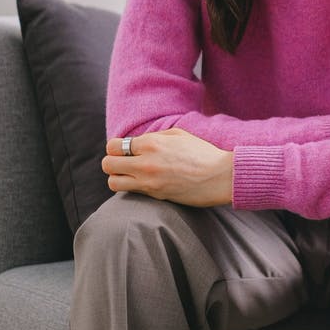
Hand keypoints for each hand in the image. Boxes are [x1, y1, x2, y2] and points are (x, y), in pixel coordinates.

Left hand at [103, 129, 233, 205]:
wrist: (221, 176)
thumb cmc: (203, 154)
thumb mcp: (180, 135)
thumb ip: (155, 136)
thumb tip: (138, 142)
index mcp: (151, 142)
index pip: (113, 146)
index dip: (116, 149)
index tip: (126, 152)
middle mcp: (146, 161)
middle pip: (107, 164)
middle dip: (113, 163)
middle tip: (125, 164)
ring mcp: (149, 180)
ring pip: (112, 182)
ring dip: (118, 178)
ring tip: (131, 176)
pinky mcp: (155, 194)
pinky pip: (129, 192)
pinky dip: (131, 188)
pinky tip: (144, 183)